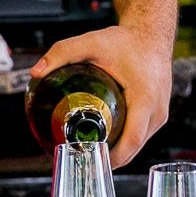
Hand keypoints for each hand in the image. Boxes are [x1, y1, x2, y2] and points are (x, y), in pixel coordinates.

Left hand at [30, 23, 172, 165]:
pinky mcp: (158, 116)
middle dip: (107, 159)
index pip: (131, 139)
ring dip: (115, 152)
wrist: (151, 35)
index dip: (111, 156)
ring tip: (87, 152)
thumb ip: (62, 53)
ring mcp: (160, 115)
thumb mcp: (91, 43)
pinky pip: (140, 137)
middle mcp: (157, 111)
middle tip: (78, 159)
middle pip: (133, 148)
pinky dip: (123, 143)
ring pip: (137, 145)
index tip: (88, 161)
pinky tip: (103, 141)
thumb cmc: (126, 41)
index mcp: (145, 97)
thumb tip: (35, 72)